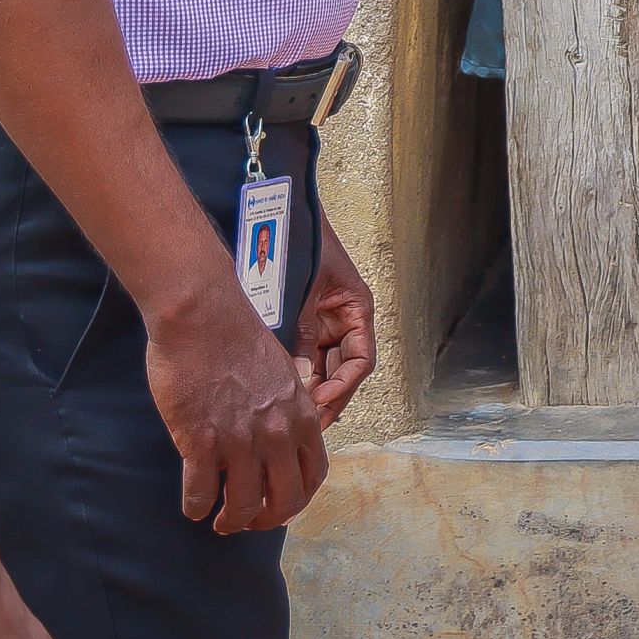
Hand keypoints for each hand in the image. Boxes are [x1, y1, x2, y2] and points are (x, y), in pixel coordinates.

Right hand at [144, 280, 329, 534]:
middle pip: (284, 501)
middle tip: (249, 523)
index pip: (314, 475)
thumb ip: (288, 408)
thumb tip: (283, 436)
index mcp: (302, 416)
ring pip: (242, 506)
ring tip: (218, 522)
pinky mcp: (200, 440)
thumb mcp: (283, 373)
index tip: (280, 504)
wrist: (203, 315)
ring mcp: (240, 440)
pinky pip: (200, 493)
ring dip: (230, 522)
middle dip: (266, 520)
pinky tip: (192, 507)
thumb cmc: (238, 337)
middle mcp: (278, 434)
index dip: (298, 499)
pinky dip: (196, 507)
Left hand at [293, 230, 376, 425]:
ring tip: (293, 413)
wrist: (278, 214)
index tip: (323, 401)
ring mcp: (322, 324)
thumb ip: (302, 333)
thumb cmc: (301, 242)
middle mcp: (343, 321)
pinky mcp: (301, 325)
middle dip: (328, 397)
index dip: (345, 385)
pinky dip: (294, 374)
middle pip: (342, 370)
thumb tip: (297, 379)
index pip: (361, 360)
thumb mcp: (306, 290)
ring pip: (321, 368)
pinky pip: (301, 356)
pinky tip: (283, 392)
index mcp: (357, 309)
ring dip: (310, 389)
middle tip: (309, 423)